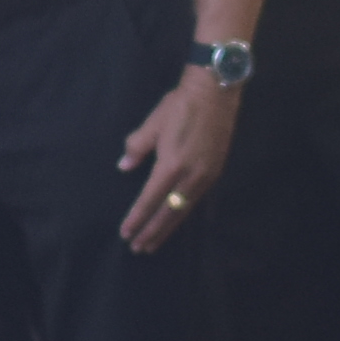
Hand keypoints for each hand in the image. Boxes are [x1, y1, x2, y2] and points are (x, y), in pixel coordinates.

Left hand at [116, 71, 239, 250]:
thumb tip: (124, 167)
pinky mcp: (215, 171)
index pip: (149, 200)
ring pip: (183, 210)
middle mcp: (190, 176)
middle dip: (152, 232)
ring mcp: (205, 175)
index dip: (137, 218)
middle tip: (139, 248)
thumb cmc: (180, 105)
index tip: (126, 233)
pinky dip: (183, 213)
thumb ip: (137, 148)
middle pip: (168, 212)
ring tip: (155, 242)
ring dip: (168, 227)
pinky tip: (176, 219)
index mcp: (171, 165)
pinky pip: (195, 200)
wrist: (215, 92)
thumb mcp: (153, 124)